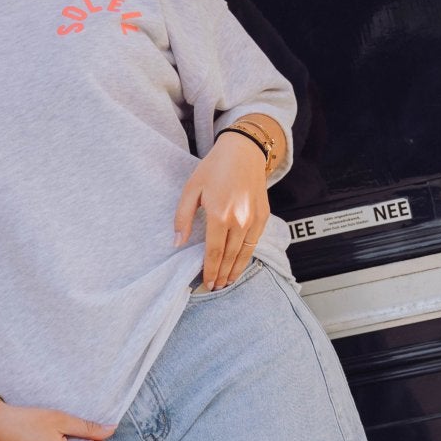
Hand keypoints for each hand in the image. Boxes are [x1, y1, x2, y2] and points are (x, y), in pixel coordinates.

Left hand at [173, 131, 269, 288]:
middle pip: (229, 256)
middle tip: (215, 287)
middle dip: (222, 274)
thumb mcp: (191, 189)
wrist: (243, 152)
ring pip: (244, 253)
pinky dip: (247, 256)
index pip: (214, 252)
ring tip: (228, 282)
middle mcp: (239, 220)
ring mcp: (254, 219)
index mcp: (219, 215)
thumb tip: (178, 242)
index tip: (206, 282)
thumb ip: (182, 217)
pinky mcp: (263, 216)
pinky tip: (240, 263)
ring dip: (235, 270)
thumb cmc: (214, 168)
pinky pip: (255, 242)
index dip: (210, 270)